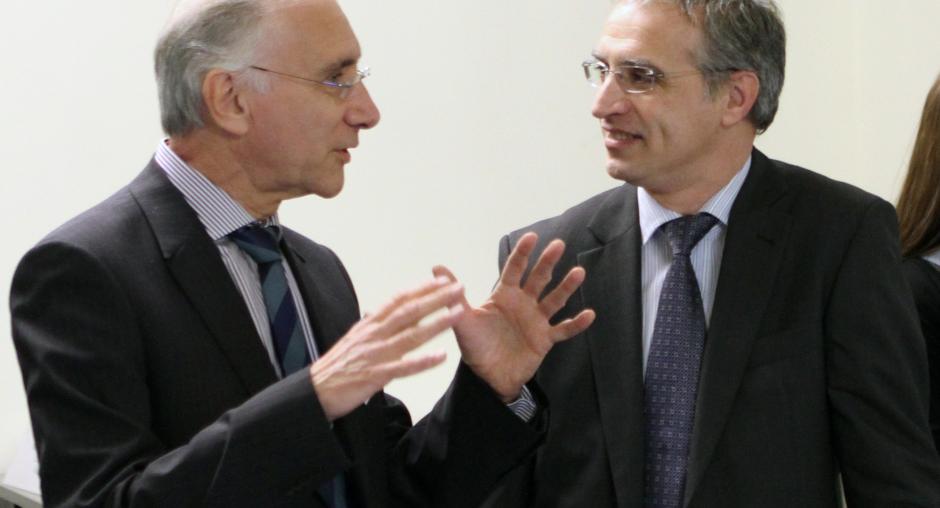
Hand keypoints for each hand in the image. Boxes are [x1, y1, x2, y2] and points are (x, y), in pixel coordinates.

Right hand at [310, 277, 464, 420]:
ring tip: (458, 314)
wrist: (315, 391)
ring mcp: (376, 354)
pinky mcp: (376, 376)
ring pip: (411, 335)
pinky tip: (441, 357)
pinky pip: (404, 368)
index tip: (441, 280)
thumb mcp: (355, 338)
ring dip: (436, 324)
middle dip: (436, 299)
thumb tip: (383, 312)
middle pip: (409, 312)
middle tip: (458, 288)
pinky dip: (423, 361)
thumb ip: (372, 326)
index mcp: (369, 324)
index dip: (420, 288)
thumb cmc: (337, 366)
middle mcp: (374, 334)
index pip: (398, 300)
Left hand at [434, 233, 594, 401]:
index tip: (532, 237)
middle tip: (559, 245)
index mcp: (504, 295)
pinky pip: (563, 330)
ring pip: (554, 300)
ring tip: (578, 272)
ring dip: (566, 287)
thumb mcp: (462, 319)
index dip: (522, 254)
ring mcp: (536, 320)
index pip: (514, 269)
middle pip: (538, 279)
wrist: (487, 377)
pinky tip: (589, 314)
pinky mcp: (545, 339)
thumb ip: (455, 294)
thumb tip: (436, 267)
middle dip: (547, 262)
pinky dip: (576, 324)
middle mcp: (523, 303)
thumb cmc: (475, 346)